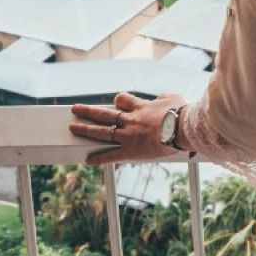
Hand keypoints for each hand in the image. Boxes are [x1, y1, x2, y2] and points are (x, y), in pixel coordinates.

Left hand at [69, 91, 185, 165]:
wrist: (182, 128)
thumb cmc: (182, 113)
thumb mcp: (173, 98)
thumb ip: (164, 97)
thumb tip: (161, 95)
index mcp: (142, 107)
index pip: (124, 100)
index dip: (118, 101)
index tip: (116, 102)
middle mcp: (131, 119)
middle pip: (105, 114)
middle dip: (88, 111)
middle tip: (75, 109)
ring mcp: (129, 135)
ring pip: (103, 131)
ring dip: (85, 129)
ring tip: (72, 127)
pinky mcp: (131, 150)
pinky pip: (112, 155)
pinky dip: (99, 158)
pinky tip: (88, 160)